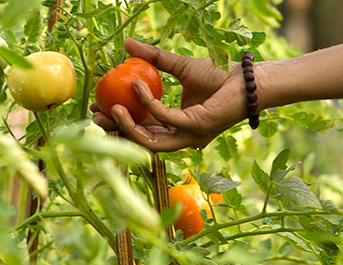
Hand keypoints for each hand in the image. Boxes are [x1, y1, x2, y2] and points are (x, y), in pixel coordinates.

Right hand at [91, 38, 248, 152]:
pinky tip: (138, 85)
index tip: (100, 107)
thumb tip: (126, 44)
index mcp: (176, 127)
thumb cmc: (218, 75)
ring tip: (113, 106)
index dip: (120, 122)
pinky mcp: (196, 127)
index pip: (143, 129)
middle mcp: (181, 137)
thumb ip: (152, 59)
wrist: (245, 78)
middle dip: (117, 130)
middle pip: (142, 141)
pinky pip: (165, 118)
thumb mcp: (178, 66)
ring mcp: (189, 135)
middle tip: (97, 115)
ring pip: (151, 141)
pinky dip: (149, 103)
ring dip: (129, 126)